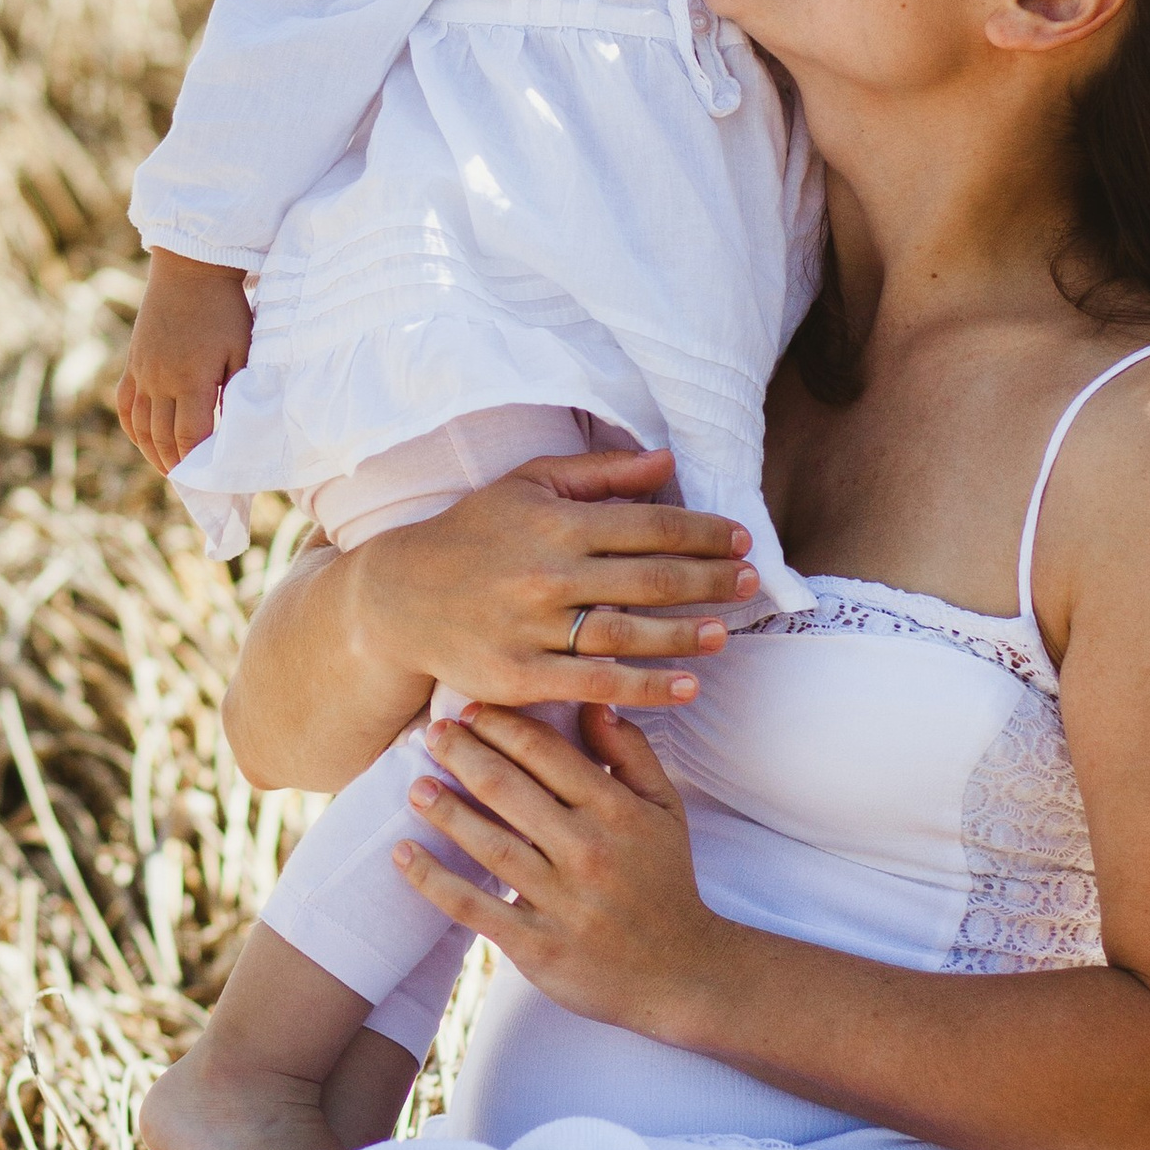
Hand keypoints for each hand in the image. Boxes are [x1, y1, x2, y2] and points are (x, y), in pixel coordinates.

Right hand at [117, 252, 253, 472]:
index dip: (197, 464)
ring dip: (153, 453)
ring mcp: (142, 372)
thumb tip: (232, 428)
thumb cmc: (226, 308)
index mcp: (191, 380)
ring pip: (140, 427)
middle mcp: (160, 381)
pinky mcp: (133, 361)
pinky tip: (144, 439)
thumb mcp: (242, 349)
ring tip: (170, 469)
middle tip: (192, 484)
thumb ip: (237, 390)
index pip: (190, 438)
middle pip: (163, 438)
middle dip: (177, 465)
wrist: (190, 268)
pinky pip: (125, 404)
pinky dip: (132, 428)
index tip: (209, 480)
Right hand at [345, 449, 760, 714]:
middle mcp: (548, 573)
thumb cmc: (472, 534)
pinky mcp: (520, 677)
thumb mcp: (527, 485)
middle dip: (710, 581)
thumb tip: (666, 461)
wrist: (398, 598)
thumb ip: (599, 473)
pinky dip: (645, 688)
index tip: (740, 540)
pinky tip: (686, 686)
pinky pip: (595, 685)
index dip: (703, 533)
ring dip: (687, 635)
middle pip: (651, 579)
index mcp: (555, 521)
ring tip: (726, 634)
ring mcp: (533, 629)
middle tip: (750, 584)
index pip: (650, 525)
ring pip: (629, 634)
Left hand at [394, 703, 725, 1031]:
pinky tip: (404, 855)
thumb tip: (592, 701)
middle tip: (431, 731)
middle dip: (464, 754)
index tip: (470, 708)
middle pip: (510, 790)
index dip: (502, 725)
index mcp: (617, 812)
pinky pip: (475, 909)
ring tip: (415, 786)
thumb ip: (630, 752)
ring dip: (446, 811)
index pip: (547, 753)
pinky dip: (435, 881)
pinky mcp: (538, 947)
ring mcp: (561, 902)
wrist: (682, 973)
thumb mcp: (664, 809)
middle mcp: (588, 852)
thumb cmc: (666, 881)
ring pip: (490, 845)